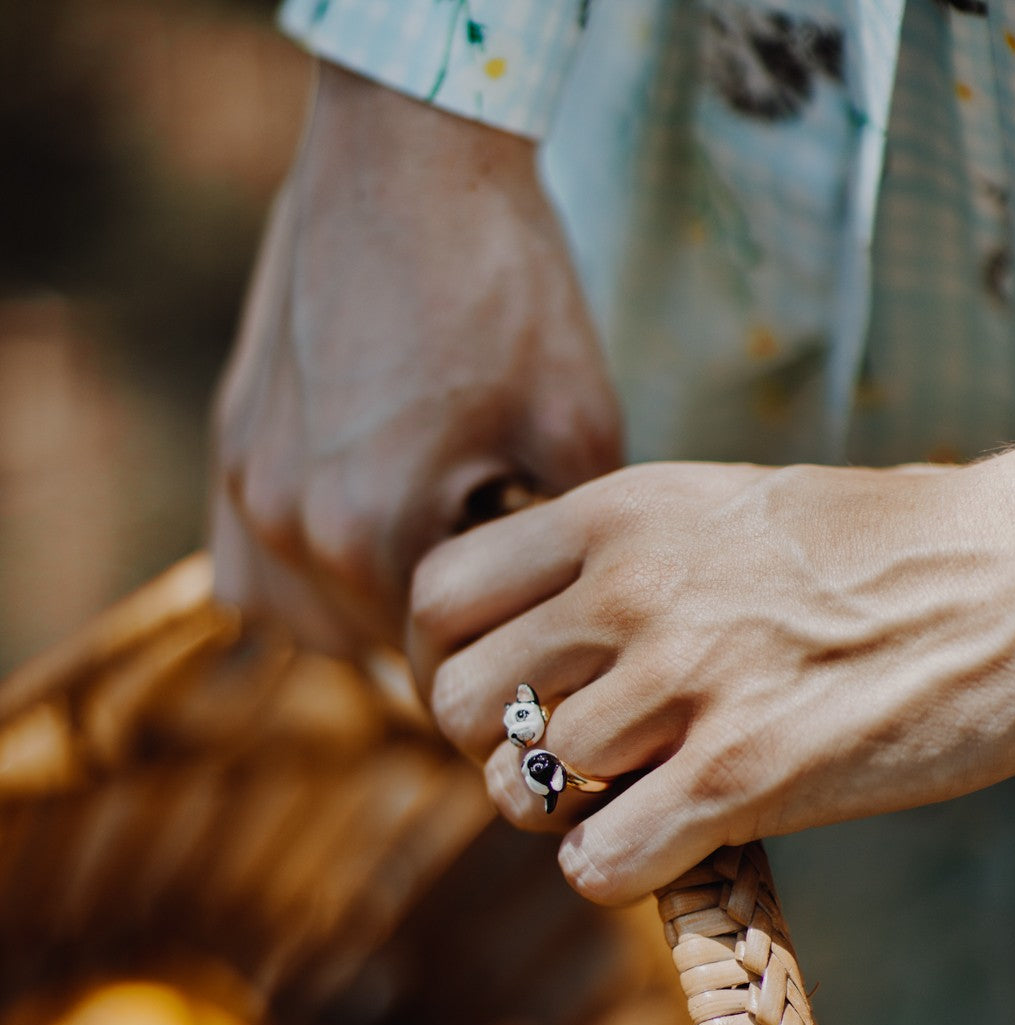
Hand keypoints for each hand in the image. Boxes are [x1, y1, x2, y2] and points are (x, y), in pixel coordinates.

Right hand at [211, 63, 620, 649]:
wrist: (409, 156)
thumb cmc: (504, 282)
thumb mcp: (577, 429)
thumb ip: (560, 556)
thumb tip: (568, 628)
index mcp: (371, 533)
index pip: (442, 668)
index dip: (504, 670)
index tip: (541, 652)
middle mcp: (286, 525)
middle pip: (376, 653)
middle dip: (447, 638)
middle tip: (504, 597)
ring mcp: (243, 486)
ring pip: (308, 626)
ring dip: (372, 619)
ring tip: (436, 565)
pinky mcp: (228, 447)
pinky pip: (250, 576)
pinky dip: (306, 583)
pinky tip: (362, 545)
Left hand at [409, 375, 1014, 902]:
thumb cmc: (894, 547)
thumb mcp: (731, 509)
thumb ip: (630, 561)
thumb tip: (551, 640)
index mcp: (624, 512)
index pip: (439, 596)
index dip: (451, 661)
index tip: (510, 693)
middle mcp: (634, 590)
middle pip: (459, 703)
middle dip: (495, 749)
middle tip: (563, 764)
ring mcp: (686, 682)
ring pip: (520, 791)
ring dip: (563, 816)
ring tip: (635, 800)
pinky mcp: (745, 775)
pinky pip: (596, 861)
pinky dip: (615, 871)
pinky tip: (671, 845)